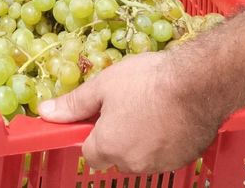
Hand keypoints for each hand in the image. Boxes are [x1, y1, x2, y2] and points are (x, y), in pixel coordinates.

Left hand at [38, 52, 223, 173]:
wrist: (198, 83)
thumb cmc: (146, 81)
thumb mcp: (103, 86)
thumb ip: (73, 105)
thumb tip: (46, 113)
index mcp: (108, 146)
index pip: (89, 154)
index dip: (92, 134)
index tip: (101, 116)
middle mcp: (132, 163)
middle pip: (116, 156)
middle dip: (118, 137)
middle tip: (127, 107)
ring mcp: (160, 164)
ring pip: (141, 157)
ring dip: (141, 140)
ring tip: (151, 108)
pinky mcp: (183, 159)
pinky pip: (165, 154)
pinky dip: (164, 141)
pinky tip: (169, 116)